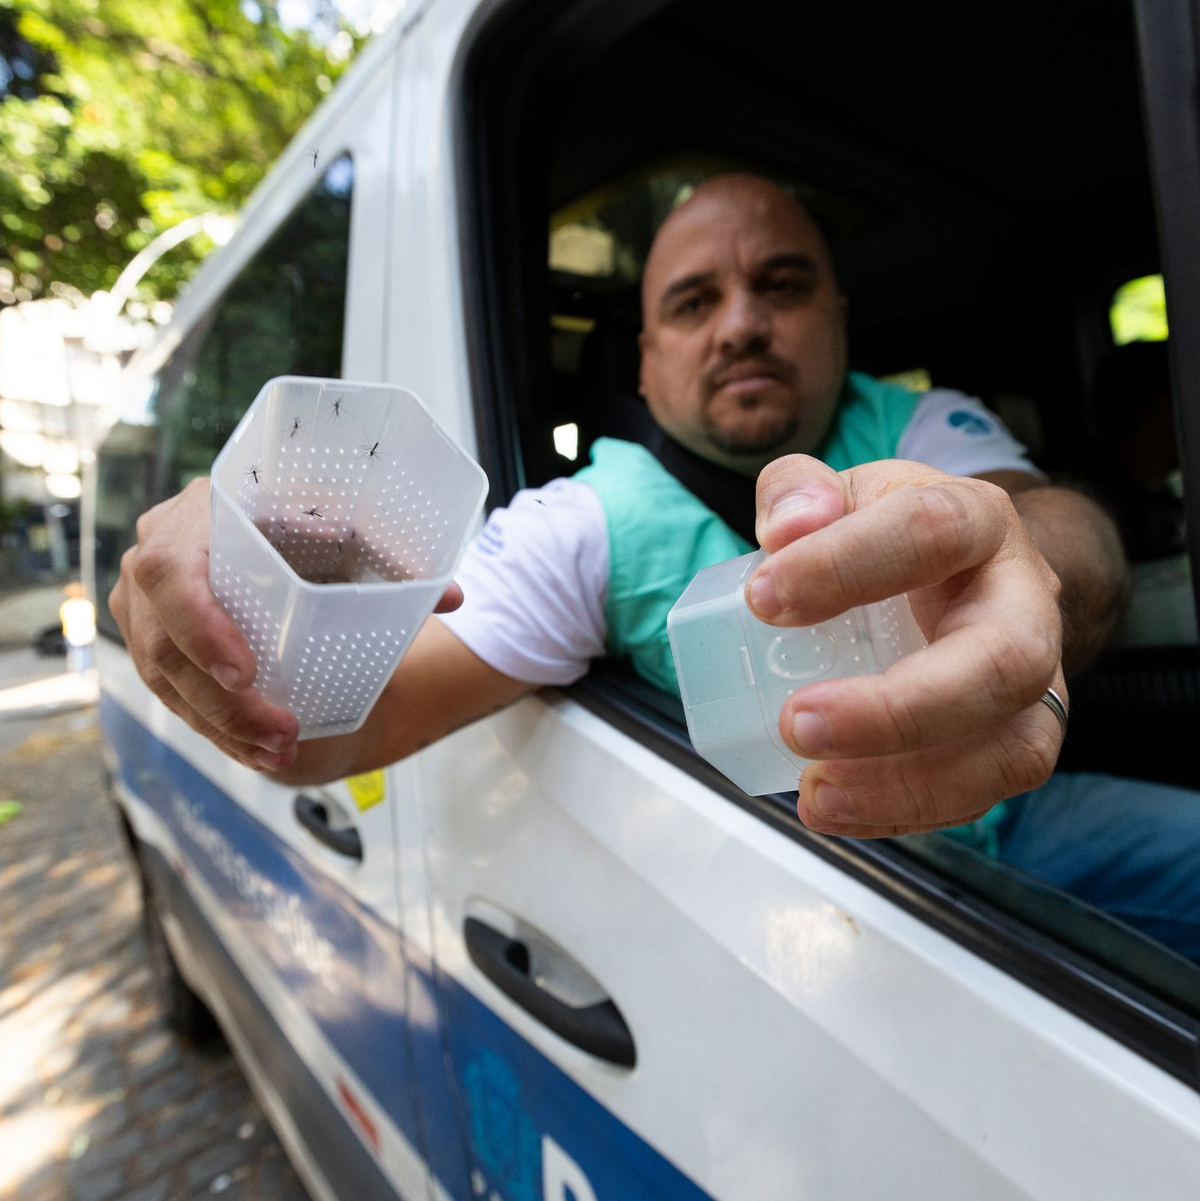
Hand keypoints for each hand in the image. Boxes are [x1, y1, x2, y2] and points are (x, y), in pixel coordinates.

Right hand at [109, 478, 463, 771]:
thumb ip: (396, 561)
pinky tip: (259, 753)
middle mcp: (158, 551)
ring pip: (164, 679)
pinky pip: (170, 697)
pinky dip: (218, 731)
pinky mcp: (150, 642)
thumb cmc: (316, 539)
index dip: (200, 627)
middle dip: (222, 702)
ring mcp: (145, 603)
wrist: (285, 556)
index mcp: (202, 511)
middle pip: (162, 640)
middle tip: (281, 733)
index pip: (170, 571)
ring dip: (224, 725)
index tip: (247, 675)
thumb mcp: (351, 541)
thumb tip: (450, 597)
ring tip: (279, 751)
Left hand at [748, 456, 1065, 836]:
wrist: (962, 574)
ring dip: (908, 784)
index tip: (762, 598)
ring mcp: (1034, 683)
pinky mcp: (1015, 742)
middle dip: (898, 709)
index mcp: (978, 522)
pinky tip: (836, 809)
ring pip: (1012, 749)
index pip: (933, 532)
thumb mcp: (844, 493)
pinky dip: (905, 811)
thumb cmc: (891, 534)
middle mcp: (1024, 604)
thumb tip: (785, 529)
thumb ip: (799, 492)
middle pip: (1004, 662)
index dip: (846, 564)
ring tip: (816, 791)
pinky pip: (983, 793)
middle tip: (796, 724)